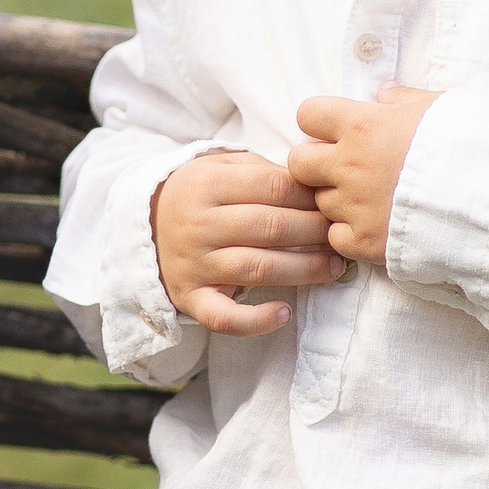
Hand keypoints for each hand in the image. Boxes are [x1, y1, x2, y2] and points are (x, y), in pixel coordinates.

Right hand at [152, 151, 345, 334]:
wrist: (146, 225)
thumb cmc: (201, 194)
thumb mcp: (222, 167)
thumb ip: (263, 171)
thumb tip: (316, 187)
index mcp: (208, 184)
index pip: (275, 187)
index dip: (312, 197)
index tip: (335, 205)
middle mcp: (198, 224)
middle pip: (272, 227)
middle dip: (316, 232)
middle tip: (342, 236)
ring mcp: (193, 263)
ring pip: (258, 269)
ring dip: (304, 270)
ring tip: (333, 268)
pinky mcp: (189, 297)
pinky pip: (223, 316)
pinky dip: (255, 321)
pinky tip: (284, 313)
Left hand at [283, 86, 440, 262]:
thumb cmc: (475, 147)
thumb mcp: (443, 108)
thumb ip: (404, 100)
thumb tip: (383, 92)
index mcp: (364, 126)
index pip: (308, 115)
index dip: (321, 122)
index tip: (339, 130)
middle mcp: (350, 166)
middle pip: (299, 162)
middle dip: (316, 163)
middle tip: (346, 167)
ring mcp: (355, 207)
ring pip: (319, 201)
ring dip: (338, 199)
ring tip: (372, 198)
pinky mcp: (366, 243)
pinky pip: (335, 237)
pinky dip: (349, 233)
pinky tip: (375, 224)